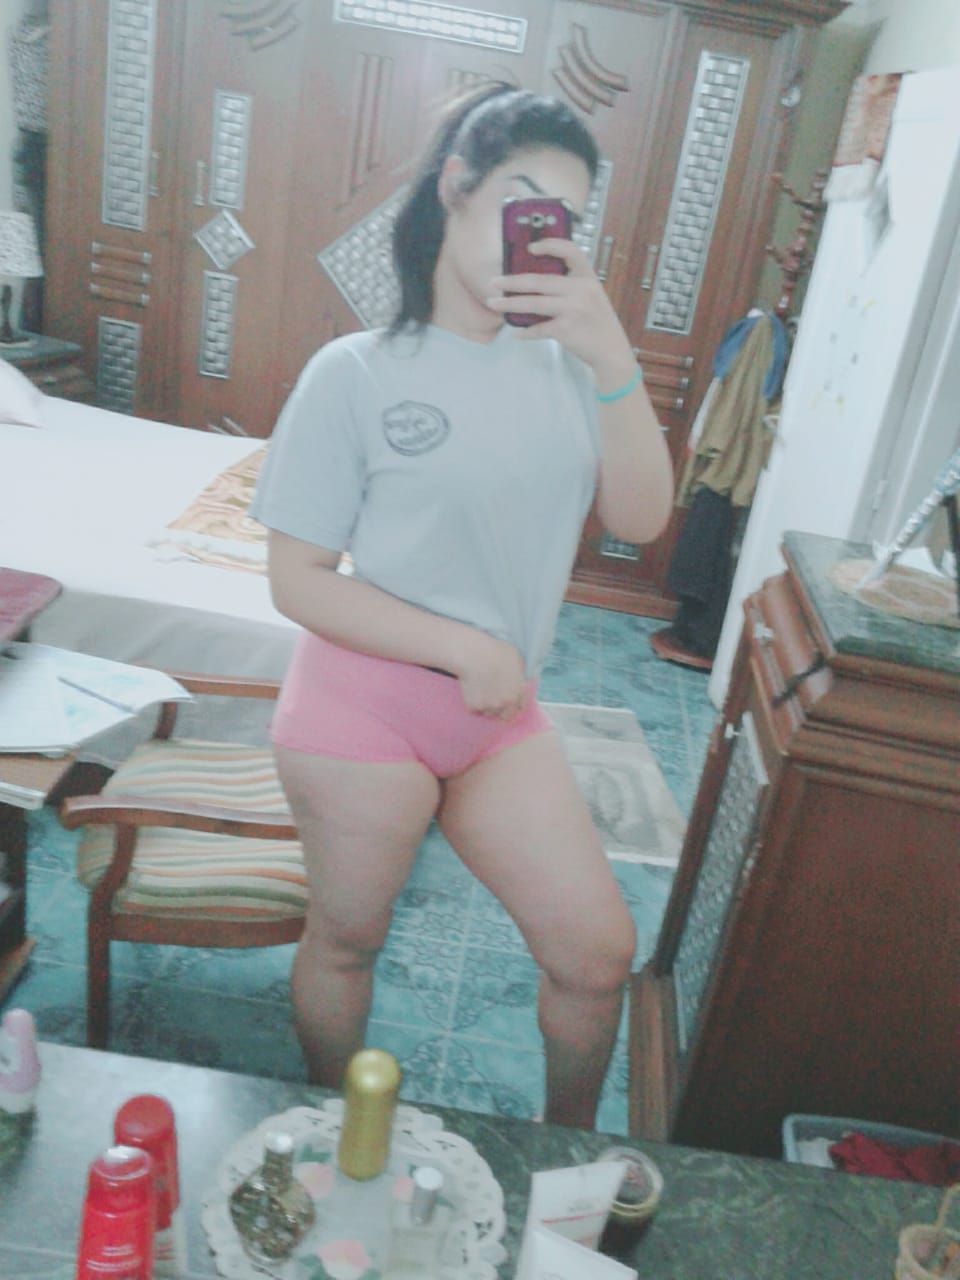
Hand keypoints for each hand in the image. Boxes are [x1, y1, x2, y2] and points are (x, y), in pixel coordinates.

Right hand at [453, 630, 526, 719]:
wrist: (474, 656)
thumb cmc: (496, 653)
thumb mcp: (517, 660)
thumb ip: (519, 676)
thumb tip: (519, 680)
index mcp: (517, 694)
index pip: (519, 708)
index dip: (514, 704)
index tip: (509, 701)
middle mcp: (505, 704)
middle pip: (504, 716)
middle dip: (501, 710)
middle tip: (493, 699)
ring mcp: (488, 707)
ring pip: (488, 713)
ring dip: (486, 706)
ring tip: (481, 692)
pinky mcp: (473, 707)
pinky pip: (474, 709)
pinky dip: (473, 703)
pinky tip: (471, 690)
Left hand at [487, 238, 635, 385]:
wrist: (611, 351)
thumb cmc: (598, 323)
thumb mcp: (591, 296)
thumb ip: (571, 286)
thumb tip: (534, 283)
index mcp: (588, 277)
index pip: (570, 251)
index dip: (550, 245)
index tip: (530, 247)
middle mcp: (581, 289)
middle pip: (539, 281)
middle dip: (512, 281)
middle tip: (493, 282)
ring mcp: (573, 309)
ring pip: (533, 304)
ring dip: (510, 303)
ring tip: (493, 303)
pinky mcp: (565, 329)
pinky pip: (538, 328)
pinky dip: (526, 331)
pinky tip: (517, 332)